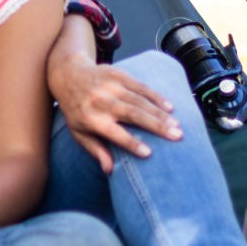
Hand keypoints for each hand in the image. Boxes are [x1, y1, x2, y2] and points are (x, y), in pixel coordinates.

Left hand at [49, 55, 182, 172]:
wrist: (69, 75)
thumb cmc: (76, 110)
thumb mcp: (79, 132)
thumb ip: (95, 150)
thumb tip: (109, 171)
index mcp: (90, 118)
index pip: (113, 132)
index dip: (130, 143)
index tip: (149, 154)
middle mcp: (101, 101)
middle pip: (132, 114)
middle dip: (156, 126)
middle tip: (177, 137)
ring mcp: (110, 86)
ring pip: (140, 100)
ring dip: (160, 113)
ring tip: (177, 126)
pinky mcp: (118, 74)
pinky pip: (141, 86)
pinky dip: (156, 97)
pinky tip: (170, 107)